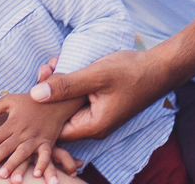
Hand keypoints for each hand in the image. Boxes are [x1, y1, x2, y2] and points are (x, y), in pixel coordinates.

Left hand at [0, 92, 85, 182]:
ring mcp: (36, 138)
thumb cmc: (29, 101)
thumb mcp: (10, 100)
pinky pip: (45, 154)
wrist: (56, 99)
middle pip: (7, 147)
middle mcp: (23, 131)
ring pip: (23, 153)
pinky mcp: (48, 142)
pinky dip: (42, 164)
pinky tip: (35, 174)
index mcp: (13, 122)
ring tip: (4, 176)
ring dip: (14, 164)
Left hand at [31, 12, 194, 141]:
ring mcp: (97, 115)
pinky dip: (69, 82)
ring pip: (67, 105)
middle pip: (60, 116)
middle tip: (44, 68)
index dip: (42, 111)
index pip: (55, 130)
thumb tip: (35, 94)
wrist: (159, 67)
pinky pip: (77, 98)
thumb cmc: (131, 72)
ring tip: (52, 63)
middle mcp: (94, 126)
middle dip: (48, 93)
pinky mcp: (100, 104)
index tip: (35, 86)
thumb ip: (66, 85)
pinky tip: (63, 64)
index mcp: (92, 126)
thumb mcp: (96, 75)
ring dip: (58, 85)